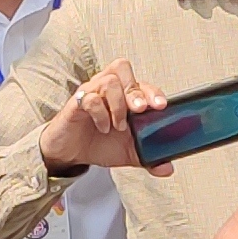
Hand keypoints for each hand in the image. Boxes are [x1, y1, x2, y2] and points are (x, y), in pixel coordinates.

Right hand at [35, 61, 169, 176]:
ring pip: (108, 81)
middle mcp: (107, 89)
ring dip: (118, 105)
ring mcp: (91, 93)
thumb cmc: (98, 143)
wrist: (70, 153)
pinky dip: (100, 113)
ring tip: (117, 126)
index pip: (140, 82)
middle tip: (139, 111)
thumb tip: (167, 169)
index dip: (152, 91)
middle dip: (135, 91)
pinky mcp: (76, 102)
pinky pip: (89, 97)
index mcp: (124, 96)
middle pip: (122, 69)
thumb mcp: (128, 153)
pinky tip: (103, 127)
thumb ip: (148, 158)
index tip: (160, 106)